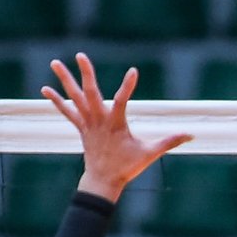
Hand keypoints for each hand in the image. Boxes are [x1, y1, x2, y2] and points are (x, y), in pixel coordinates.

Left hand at [42, 53, 191, 201]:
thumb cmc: (127, 167)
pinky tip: (45, 88)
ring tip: (55, 62)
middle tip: (81, 55)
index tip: (133, 71)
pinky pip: (67, 111)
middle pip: (91, 92)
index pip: (122, 101)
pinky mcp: (81, 128)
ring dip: (65, 80)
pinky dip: (56, 100)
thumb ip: (170, 142)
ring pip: (74, 98)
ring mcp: (87, 123)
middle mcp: (98, 120)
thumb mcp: (150, 154)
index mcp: (116, 125)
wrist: (103, 181)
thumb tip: (191, 135)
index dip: (128, 86)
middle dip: (86, 73)